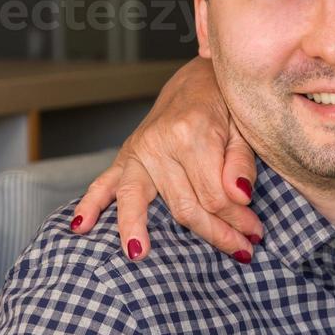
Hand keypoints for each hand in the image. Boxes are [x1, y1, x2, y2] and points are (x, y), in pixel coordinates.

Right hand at [72, 57, 263, 259]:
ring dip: (139, 230)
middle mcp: (159, 143)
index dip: (238, 220)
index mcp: (191, 134)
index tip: (254, 234)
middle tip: (242, 250)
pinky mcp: (126, 156)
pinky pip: (103, 182)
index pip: (215, 196)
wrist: (199, 79)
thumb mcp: (244, 130)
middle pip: (184, 205)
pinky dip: (90, 205)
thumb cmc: (226, 106)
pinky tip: (80, 227)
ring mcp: (138, 150)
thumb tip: (240, 197)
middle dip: (215, 233)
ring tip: (139, 254)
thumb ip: (241, 164)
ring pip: (140, 202)